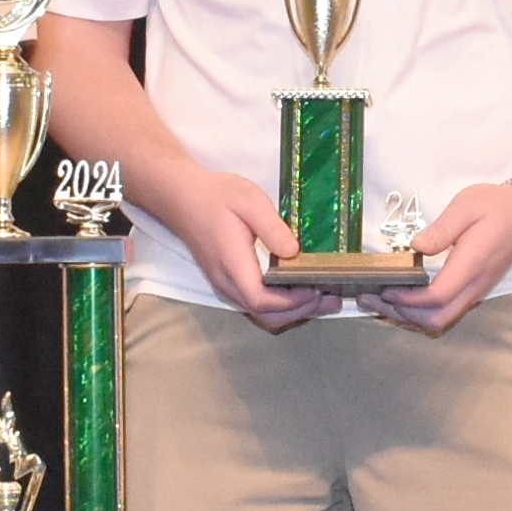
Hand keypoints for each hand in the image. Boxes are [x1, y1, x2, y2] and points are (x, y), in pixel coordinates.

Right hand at [128, 156, 327, 327]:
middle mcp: (227, 281)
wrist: (181, 197)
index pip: (261, 299)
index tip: (317, 288)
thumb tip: (294, 252)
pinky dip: (281, 304)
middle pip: (265, 315)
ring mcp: (225, 284)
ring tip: (323, 299)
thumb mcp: (249, 200)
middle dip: (300, 312)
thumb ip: (272, 228)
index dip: (292, 302)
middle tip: (330, 299)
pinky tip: (299, 291)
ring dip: (292, 311)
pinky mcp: (228, 281)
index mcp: (232, 263)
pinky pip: (256, 303)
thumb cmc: (214, 196)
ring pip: (260, 313)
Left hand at [375, 182, 511, 335]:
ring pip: (441, 320)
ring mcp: (475, 292)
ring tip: (379, 301)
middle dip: (403, 314)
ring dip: (409, 317)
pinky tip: (400, 299)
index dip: (408, 298)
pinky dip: (419, 312)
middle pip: (438, 318)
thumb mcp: (466, 205)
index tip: (385, 287)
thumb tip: (415, 247)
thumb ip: (442, 228)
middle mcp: (474, 285)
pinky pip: (445, 312)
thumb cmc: (495, 206)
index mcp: (472, 264)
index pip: (438, 296)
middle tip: (373, 298)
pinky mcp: (472, 291)